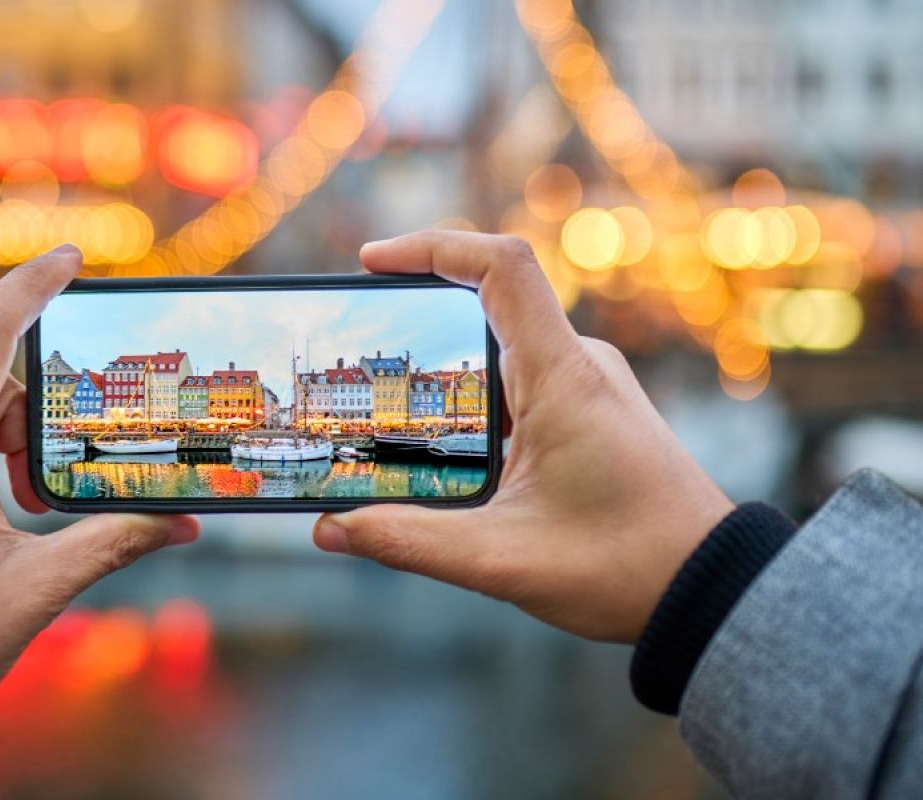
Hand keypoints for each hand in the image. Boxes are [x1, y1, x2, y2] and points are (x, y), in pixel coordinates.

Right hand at [312, 232, 733, 642]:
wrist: (711, 587)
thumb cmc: (624, 566)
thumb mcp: (500, 560)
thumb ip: (408, 541)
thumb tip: (331, 529)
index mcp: (561, 377)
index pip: (500, 268)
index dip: (431, 246)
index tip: (372, 261)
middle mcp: (581, 365)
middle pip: (492, 297)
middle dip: (421, 307)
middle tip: (364, 343)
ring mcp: (593, 385)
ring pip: (507, 342)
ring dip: (450, 358)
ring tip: (394, 398)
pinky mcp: (596, 410)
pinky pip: (527, 376)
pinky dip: (479, 389)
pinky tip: (450, 437)